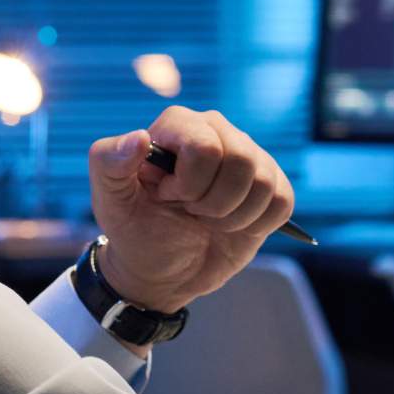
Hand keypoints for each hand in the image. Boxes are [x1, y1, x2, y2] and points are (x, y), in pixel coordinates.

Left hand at [87, 106, 294, 314]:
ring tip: (210, 219)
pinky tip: (233, 225)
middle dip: (213, 203)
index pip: (204, 147)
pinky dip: (256, 224)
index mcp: (179, 124)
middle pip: (241, 160)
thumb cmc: (135, 229)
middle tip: (191, 211)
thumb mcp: (111, 201)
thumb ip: (109, 163)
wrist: (163, 269)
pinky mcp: (274, 184)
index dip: (189, 183)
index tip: (167, 195)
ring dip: (233, 217)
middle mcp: (219, 130)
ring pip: (265, 182)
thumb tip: (139, 138)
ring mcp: (250, 156)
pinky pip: (283, 200)